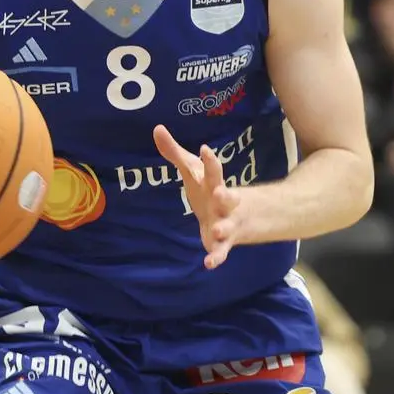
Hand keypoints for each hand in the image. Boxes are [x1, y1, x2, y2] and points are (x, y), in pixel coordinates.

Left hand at [153, 125, 240, 269]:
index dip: (210, 160)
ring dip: (221, 228)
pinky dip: (217, 257)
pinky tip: (209, 264)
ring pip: (226, 226)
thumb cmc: (207, 188)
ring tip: (215, 230)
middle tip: (220, 192)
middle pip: (227, 197)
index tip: (205, 149)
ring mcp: (225, 222)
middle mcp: (223, 202)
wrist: (236, 216)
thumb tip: (156, 129)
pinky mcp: (222, 242)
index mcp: (214, 184)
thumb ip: (174, 152)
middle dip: (225, 194)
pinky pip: (221, 251)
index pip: (213, 170)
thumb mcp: (192, 171)